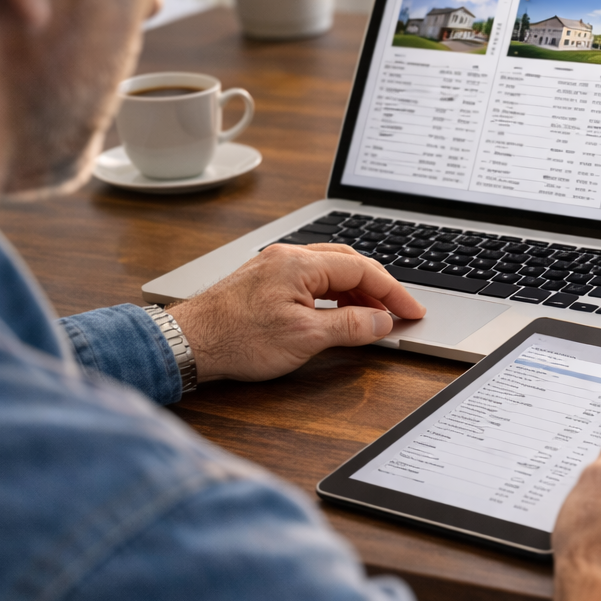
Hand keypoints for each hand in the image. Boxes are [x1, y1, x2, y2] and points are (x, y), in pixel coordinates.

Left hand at [166, 243, 425, 382]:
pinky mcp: (265, 281)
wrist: (187, 343)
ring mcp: (274, 266)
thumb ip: (350, 326)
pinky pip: (311, 279)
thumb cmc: (236, 339)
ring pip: (330, 270)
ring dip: (356, 290)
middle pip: (349, 262)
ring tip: (372, 316)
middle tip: (397, 312)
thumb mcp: (305, 338)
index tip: (412, 311)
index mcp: (300, 263)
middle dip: (378, 287)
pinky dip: (333, 293)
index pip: (363, 269)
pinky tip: (338, 312)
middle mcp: (287, 257)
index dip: (393, 292)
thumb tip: (381, 321)